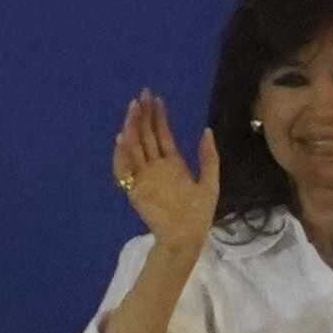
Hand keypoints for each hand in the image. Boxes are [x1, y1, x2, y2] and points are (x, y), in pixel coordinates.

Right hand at [112, 91, 218, 255]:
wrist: (187, 237)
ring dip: (132, 128)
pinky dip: (121, 155)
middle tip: (141, 95)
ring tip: (132, 110)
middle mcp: (156, 166)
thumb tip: (207, 130)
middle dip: (143, 115)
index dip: (159, 116)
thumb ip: (208, 157)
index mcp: (173, 163)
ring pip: (135, 147)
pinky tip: (121, 138)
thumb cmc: (198, 214)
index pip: (163, 134)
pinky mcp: (135, 190)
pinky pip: (125, 170)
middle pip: (146, 136)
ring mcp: (144, 177)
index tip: (156, 98)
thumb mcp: (210, 182)